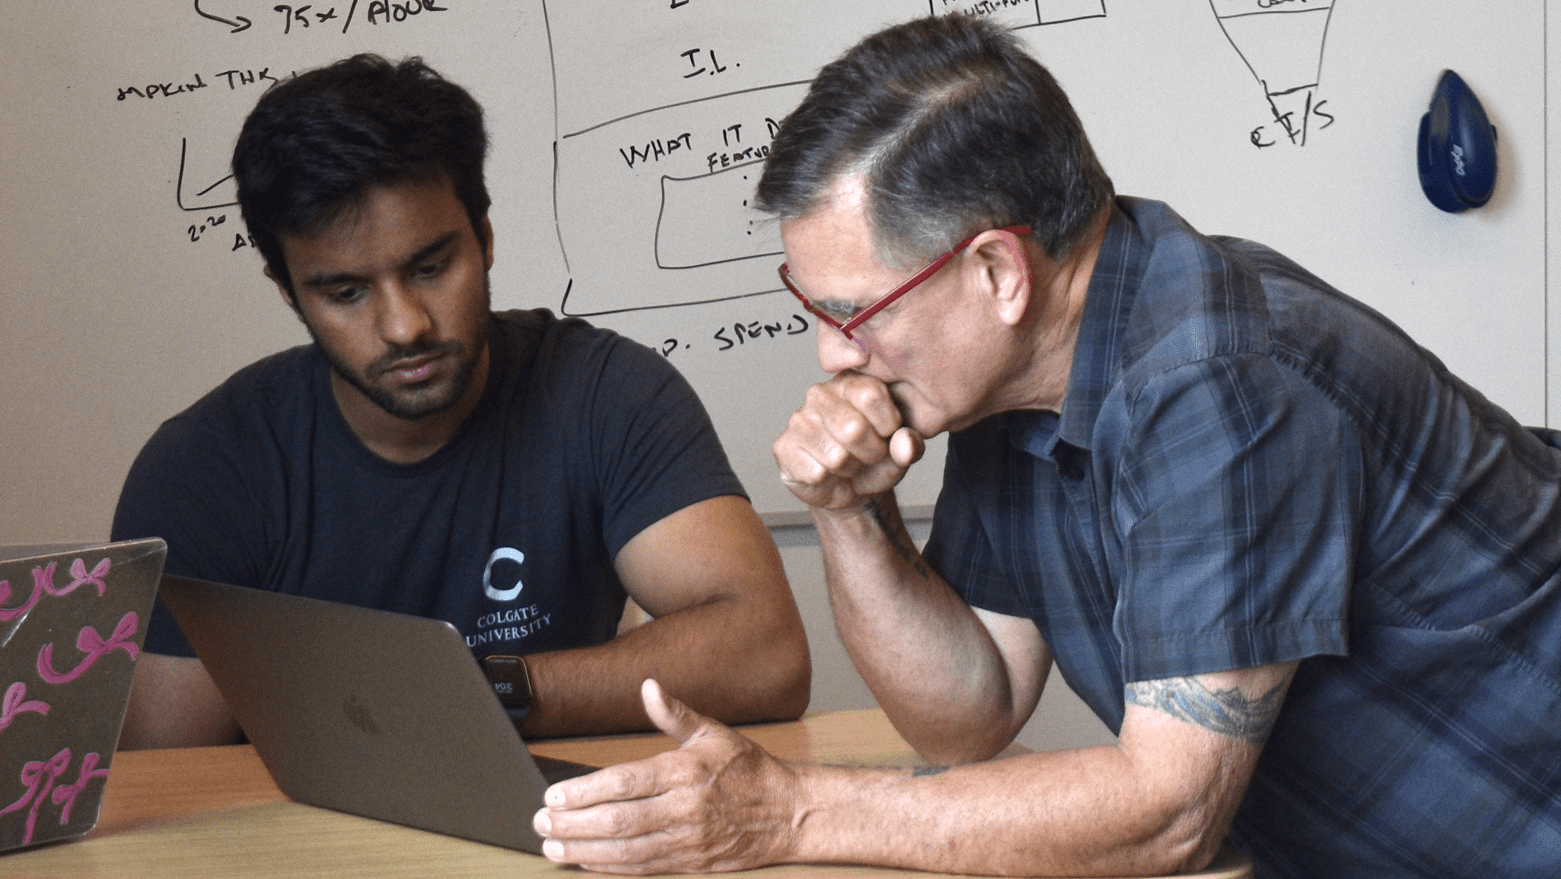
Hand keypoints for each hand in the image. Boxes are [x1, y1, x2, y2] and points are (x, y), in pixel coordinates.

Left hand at [533, 679, 799, 873]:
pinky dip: (609, 869)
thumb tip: (648, 687)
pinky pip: (642, 870)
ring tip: (552, 845)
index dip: (585, 791)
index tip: (554, 793)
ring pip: (625, 851)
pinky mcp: (691, 864)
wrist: (788, 813)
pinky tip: (585, 861)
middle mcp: (685, 809)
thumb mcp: (713, 733)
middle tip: (541, 820)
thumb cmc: (748, 769)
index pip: (626, 783)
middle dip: (574, 823)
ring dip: (584, 850)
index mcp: (686, 772)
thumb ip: (674, 714)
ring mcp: (687, 841)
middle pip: (618, 821)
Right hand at [773, 372, 924, 511]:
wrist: (849, 488)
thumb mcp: (902, 452)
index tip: (887, 434)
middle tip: (868, 455)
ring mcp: (798, 419)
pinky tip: (826, 472)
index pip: (871, 395)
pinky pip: (816, 473)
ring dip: (849, 469)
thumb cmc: (874, 460)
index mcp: (851, 382)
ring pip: (836, 456)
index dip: (887, 425)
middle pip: (853, 428)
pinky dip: (828, 481)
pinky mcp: (783, 446)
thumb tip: (904, 442)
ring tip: (848, 463)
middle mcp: (820, 394)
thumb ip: (910, 445)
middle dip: (870, 453)